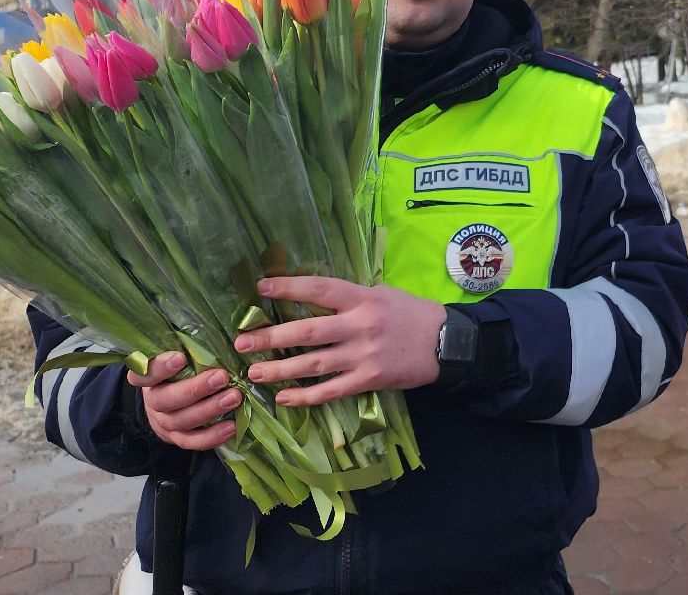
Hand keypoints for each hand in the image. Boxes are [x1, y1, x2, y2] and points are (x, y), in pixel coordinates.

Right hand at [126, 351, 241, 450]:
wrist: (173, 402)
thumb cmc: (182, 370)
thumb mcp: (180, 355)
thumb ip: (189, 347)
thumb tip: (217, 331)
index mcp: (148, 377)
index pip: (143, 373)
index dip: (159, 367)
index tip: (180, 358)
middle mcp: (153, 401)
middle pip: (165, 400)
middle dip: (195, 389)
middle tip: (222, 377)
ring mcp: (164, 422)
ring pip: (181, 421)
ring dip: (209, 410)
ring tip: (234, 398)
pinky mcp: (178, 438)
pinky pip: (192, 442)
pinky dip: (212, 436)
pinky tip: (232, 426)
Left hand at [236, 276, 450, 405]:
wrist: (446, 343)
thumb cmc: (412, 313)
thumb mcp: (384, 293)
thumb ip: (352, 296)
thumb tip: (315, 295)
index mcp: (363, 298)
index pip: (319, 290)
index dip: (289, 288)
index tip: (260, 289)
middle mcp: (360, 325)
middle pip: (308, 332)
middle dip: (270, 338)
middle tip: (241, 343)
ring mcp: (364, 355)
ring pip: (314, 364)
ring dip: (280, 370)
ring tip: (253, 373)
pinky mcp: (370, 380)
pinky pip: (332, 391)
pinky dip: (306, 397)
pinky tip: (284, 399)